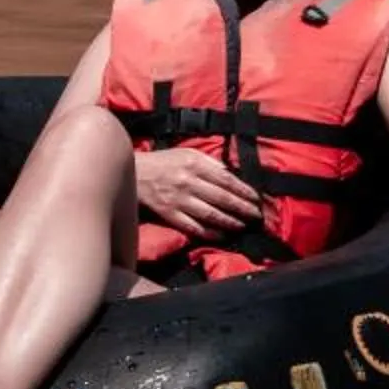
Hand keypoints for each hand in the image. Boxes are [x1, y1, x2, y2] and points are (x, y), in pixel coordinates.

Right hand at [133, 147, 261, 238]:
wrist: (132, 172)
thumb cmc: (162, 162)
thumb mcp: (186, 153)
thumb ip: (208, 162)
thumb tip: (230, 174)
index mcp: (194, 164)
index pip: (226, 179)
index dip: (243, 190)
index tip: (256, 198)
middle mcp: (188, 182)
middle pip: (222, 198)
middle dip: (242, 208)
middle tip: (256, 216)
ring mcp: (178, 200)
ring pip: (210, 214)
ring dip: (230, 221)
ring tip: (242, 226)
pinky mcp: (169, 214)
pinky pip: (193, 226)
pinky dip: (209, 232)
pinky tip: (221, 235)